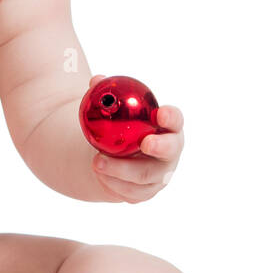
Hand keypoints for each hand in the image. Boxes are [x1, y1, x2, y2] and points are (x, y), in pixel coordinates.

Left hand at [87, 74, 184, 202]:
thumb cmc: (121, 128)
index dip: (171, 117)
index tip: (160, 113)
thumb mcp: (115, 112)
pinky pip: (131, 192)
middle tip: (145, 142)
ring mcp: (160, 175)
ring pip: (145, 175)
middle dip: (160, 147)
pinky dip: (114, 183)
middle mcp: (169, 152)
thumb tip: (97, 80)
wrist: (115, 159)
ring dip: (122, 169)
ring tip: (98, 162)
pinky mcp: (146, 193)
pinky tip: (99, 175)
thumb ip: (107, 93)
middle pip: (170, 150)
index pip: (175, 120)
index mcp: (167, 128)